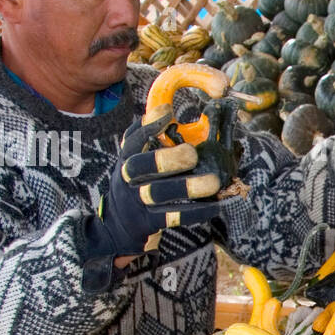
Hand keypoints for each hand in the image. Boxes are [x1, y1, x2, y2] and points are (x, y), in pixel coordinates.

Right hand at [85, 113, 225, 263]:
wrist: (119, 224)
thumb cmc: (139, 182)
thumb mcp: (138, 159)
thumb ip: (152, 138)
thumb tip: (171, 111)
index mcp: (127, 157)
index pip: (132, 139)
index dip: (148, 126)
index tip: (168, 112)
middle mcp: (127, 178)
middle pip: (139, 166)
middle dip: (167, 159)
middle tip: (192, 154)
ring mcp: (137, 201)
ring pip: (158, 193)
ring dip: (187, 187)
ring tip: (213, 182)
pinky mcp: (149, 222)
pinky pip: (173, 217)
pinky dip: (195, 212)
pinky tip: (215, 206)